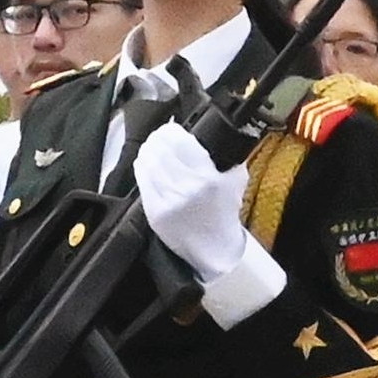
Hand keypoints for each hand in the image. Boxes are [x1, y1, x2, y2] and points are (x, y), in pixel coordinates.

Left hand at [130, 119, 260, 284]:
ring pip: (148, 163)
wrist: (215, 249)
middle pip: (161, 150)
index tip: (171, 128)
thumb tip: (210, 135)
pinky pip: (142, 181)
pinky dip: (142, 168)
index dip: (171, 131)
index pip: (181, 142)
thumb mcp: (235, 181)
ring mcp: (168, 201)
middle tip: (159, 136)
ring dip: (148, 151)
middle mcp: (187, 188)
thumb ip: (227, 157)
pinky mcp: (154, 212)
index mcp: (209, 178)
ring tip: (151, 147)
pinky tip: (145, 164)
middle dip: (157, 138)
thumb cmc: (224, 214)